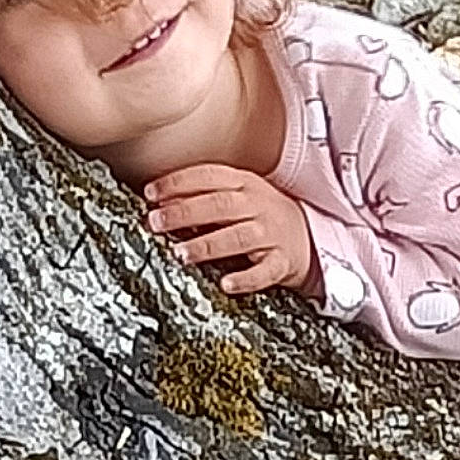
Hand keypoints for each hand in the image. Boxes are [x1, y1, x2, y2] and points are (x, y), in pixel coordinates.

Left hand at [145, 164, 317, 295]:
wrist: (308, 236)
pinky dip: (246, 278)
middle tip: (156, 223)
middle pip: (219, 205)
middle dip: (185, 212)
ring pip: (238, 237)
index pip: (208, 176)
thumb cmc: (261, 215)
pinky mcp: (282, 261)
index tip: (151, 193)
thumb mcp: (236, 196)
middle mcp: (258, 205)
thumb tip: (160, 203)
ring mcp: (271, 233)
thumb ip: (201, 197)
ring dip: (207, 245)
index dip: (178, 183)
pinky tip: (226, 283)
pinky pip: (264, 271)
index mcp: (244, 183)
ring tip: (181, 254)